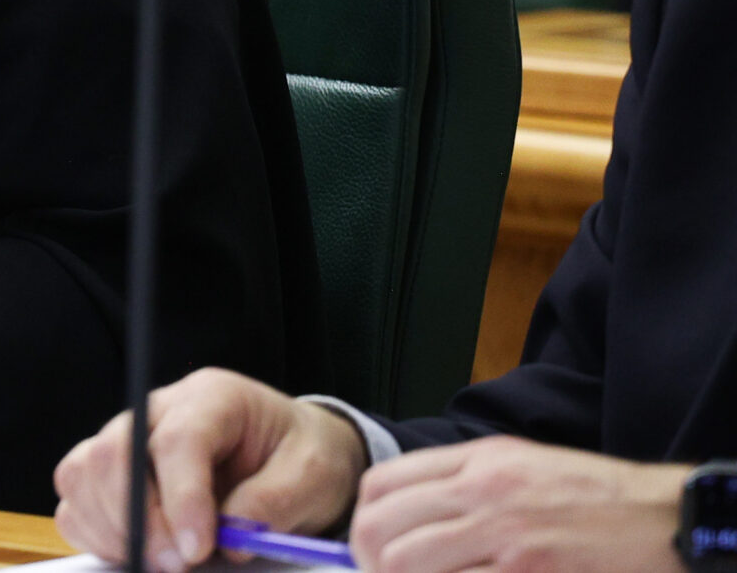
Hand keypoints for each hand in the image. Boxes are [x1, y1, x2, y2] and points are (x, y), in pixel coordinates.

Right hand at [54, 368, 365, 571]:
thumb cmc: (301, 457)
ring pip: (84, 472)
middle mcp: (159, 410)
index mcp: (212, 398)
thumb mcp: (314, 475)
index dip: (182, 497)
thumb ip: (275, 503)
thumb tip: (232, 538)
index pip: (178, 439)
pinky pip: (76, 496)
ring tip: (160, 562)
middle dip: (139, 518)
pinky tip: (133, 552)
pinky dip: (94, 531)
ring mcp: (128, 436)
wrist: (290, 452)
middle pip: (115, 451)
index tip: (198, 549)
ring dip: (113, 528)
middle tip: (176, 565)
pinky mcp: (112, 469)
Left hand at [349, 438, 685, 572]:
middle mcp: (482, 493)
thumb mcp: (520, 463)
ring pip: (408, 563)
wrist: (660, 519)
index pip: (381, 484)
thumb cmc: (592, 496)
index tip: (367, 547)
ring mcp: (505, 538)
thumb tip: (406, 511)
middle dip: (370, 561)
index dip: (362, 522)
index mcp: (477, 461)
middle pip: (382, 528)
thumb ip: (461, 479)